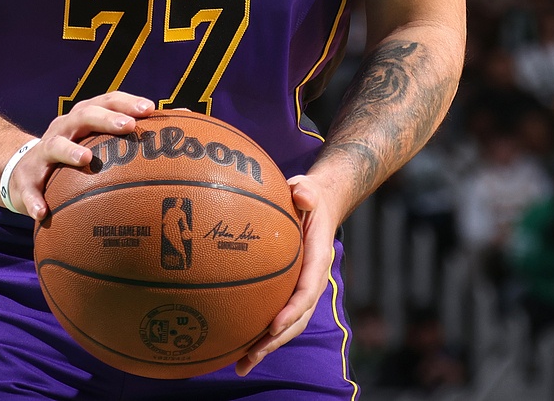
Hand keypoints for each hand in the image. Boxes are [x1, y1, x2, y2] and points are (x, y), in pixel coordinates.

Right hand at [4, 91, 153, 218]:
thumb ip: (131, 137)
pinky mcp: (25, 179)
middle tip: (129, 126)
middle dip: (106, 119)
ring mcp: (42, 153)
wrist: (20, 172)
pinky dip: (35, 199)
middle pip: (84, 115)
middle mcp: (63, 129)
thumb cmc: (73, 155)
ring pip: (54, 146)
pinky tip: (43, 212)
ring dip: (69, 150)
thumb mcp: (96, 142)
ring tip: (86, 159)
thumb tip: (183, 122)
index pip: (106, 102)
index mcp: (83, 119)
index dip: (127, 102)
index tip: (150, 108)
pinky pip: (29, 190)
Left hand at [235, 173, 342, 375]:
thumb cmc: (307, 197)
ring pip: (287, 325)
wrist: (318, 205)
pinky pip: (274, 316)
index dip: (293, 309)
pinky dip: (259, 335)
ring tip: (241, 366)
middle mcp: (311, 280)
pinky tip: (234, 347)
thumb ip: (306, 191)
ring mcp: (300, 289)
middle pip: (298, 318)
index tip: (274, 324)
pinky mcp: (287, 291)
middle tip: (252, 356)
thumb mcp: (308, 188)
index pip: (308, 289)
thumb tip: (301, 193)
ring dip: (266, 346)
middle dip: (276, 340)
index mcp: (317, 258)